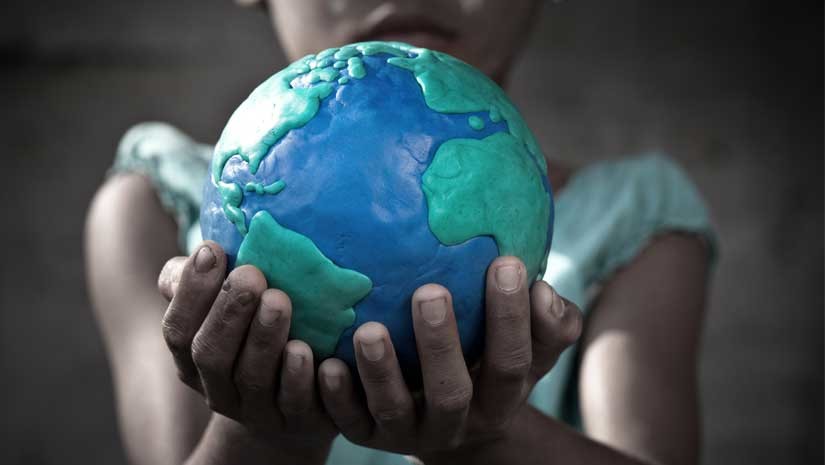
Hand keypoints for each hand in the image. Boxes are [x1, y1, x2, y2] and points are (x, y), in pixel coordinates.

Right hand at [157, 241, 335, 447]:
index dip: (191, 293)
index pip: (178, 330)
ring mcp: (256, 409)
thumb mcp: (228, 309)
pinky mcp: (296, 419)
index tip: (212, 251)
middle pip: (211, 355)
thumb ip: (210, 282)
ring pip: (252, 378)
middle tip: (252, 275)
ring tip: (279, 300)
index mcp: (193, 358)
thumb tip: (206, 246)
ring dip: (263, 339)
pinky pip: (294, 403)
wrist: (300, 398)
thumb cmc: (257, 334)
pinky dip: (297, 377)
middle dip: (228, 313)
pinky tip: (305, 350)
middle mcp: (218, 388)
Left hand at [316, 256, 581, 456]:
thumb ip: (550, 322)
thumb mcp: (529, 347)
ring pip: (395, 410)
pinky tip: (327, 363)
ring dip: (381, 371)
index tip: (505, 262)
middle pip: (452, 393)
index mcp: (499, 400)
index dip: (512, 318)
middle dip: (441, 345)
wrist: (445, 414)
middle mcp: (456, 423)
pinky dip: (338, 396)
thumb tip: (543, 290)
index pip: (512, 363)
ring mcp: (409, 432)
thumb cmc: (490, 358)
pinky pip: (350, 421)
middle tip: (430, 292)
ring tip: (368, 329)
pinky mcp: (368, 436)